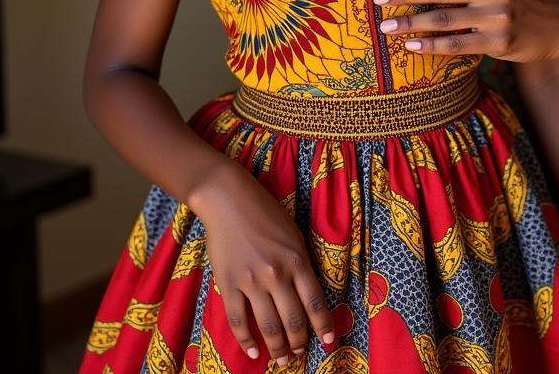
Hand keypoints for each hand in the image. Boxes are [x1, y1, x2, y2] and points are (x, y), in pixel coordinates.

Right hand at [190, 165, 334, 365]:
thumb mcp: (294, 235)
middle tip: (301, 354)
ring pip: (268, 325)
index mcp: (297, 259)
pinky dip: (246, 341)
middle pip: (293, 319)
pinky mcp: (228, 284)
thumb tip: (307, 294)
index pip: (315, 301)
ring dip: (277, 348)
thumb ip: (300, 264)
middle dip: (299, 342)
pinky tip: (253, 351)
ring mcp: (251, 281)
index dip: (324, 326)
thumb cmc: (266, 213)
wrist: (229, 200)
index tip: (329, 342)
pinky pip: (238, 320)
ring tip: (283, 360)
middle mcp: (277, 273)